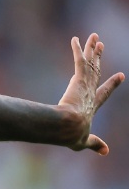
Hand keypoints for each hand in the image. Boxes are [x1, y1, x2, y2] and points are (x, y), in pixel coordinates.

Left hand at [58, 33, 123, 153]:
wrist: (68, 127)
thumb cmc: (72, 135)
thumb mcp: (84, 141)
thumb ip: (94, 144)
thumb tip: (106, 152)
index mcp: (92, 106)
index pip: (103, 93)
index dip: (111, 84)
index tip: (120, 76)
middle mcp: (90, 93)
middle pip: (96, 71)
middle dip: (99, 58)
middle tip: (101, 46)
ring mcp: (85, 85)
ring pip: (90, 63)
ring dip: (92, 49)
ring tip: (94, 37)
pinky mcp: (78, 80)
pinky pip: (78, 61)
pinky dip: (78, 49)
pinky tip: (75, 39)